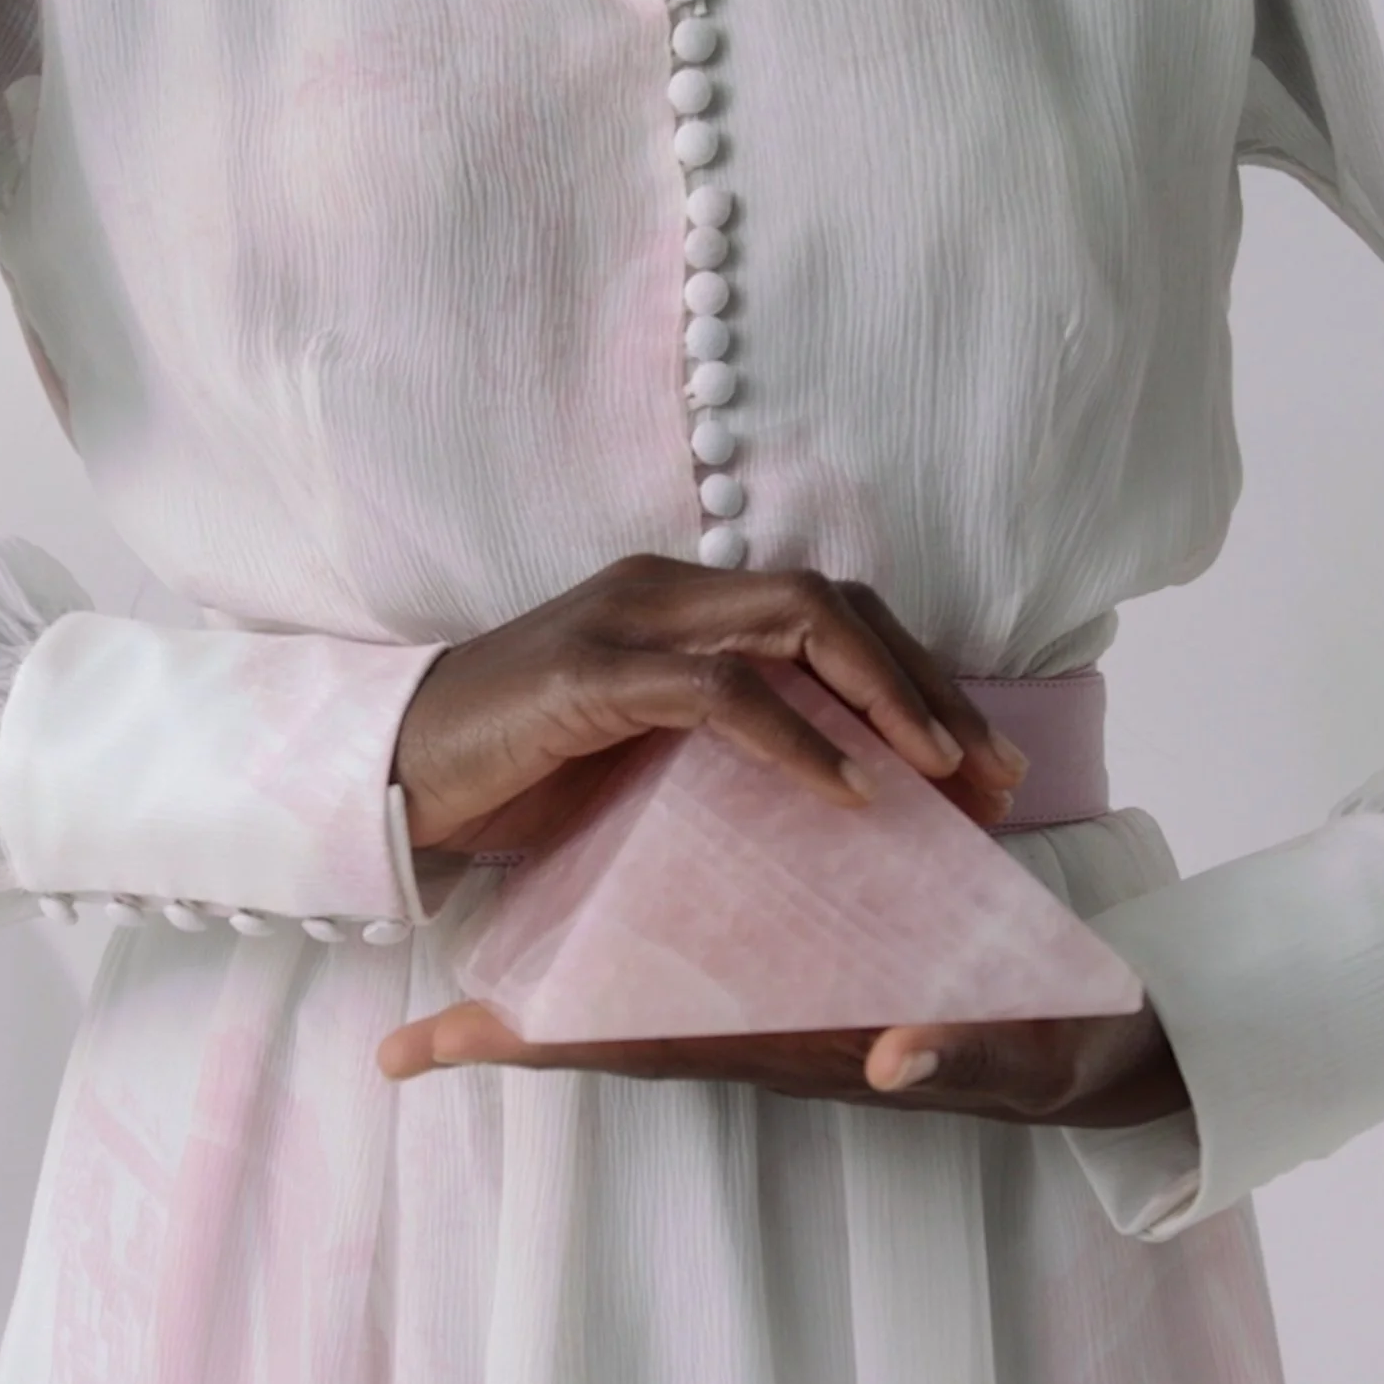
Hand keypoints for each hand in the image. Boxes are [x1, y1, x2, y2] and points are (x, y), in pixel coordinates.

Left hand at [377, 998, 1191, 1130]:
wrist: (1089, 1044)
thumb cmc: (1049, 1052)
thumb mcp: (1013, 1052)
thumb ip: (958, 1051)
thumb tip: (894, 1057)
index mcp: (793, 1042)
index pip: (651, 1041)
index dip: (549, 1044)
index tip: (441, 1048)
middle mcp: (765, 1025)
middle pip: (617, 1027)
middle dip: (517, 1035)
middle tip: (406, 1040)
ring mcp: (777, 999)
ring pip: (650, 991)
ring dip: (564, 995)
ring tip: (463, 978)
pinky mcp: (805, 964)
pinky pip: (706, 959)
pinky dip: (642, 946)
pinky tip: (599, 907)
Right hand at [392, 554, 1029, 855]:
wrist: (388, 773)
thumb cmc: (512, 772)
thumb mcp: (638, 753)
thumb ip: (719, 746)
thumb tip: (830, 791)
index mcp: (680, 601)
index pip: (833, 612)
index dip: (920, 678)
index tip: (983, 764)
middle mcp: (664, 589)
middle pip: (838, 605)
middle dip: (932, 687)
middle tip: (996, 777)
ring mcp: (627, 622)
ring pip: (798, 623)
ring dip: (887, 699)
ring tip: (945, 776)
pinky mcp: (590, 676)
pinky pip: (721, 693)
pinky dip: (796, 740)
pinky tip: (849, 794)